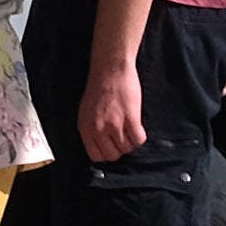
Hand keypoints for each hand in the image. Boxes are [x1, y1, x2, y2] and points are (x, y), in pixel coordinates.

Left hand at [81, 18, 149, 155]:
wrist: (110, 69)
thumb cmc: (99, 87)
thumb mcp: (86, 111)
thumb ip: (91, 130)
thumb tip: (101, 146)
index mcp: (85, 128)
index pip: (96, 156)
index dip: (106, 152)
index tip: (112, 145)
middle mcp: (98, 129)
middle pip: (113, 155)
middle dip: (119, 148)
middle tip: (123, 135)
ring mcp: (114, 125)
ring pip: (127, 148)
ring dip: (131, 141)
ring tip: (130, 127)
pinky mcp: (130, 118)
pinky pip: (138, 140)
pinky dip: (140, 136)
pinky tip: (138, 126)